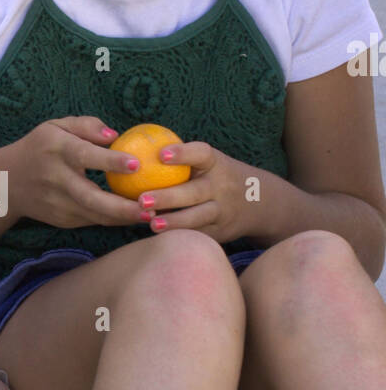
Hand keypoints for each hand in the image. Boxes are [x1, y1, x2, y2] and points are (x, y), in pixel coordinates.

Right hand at [6, 117, 147, 228]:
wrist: (6, 182)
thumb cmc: (39, 148)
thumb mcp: (56, 126)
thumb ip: (86, 125)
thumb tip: (115, 135)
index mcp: (56, 149)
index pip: (84, 155)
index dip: (110, 161)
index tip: (136, 164)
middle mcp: (56, 179)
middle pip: (91, 197)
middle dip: (121, 206)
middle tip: (150, 205)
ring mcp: (58, 203)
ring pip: (94, 215)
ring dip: (123, 218)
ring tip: (151, 216)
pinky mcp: (61, 219)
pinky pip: (92, 221)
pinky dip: (114, 221)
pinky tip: (135, 217)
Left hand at [134, 141, 256, 242]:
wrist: (259, 202)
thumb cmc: (215, 176)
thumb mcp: (207, 163)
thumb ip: (180, 159)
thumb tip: (130, 151)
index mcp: (215, 163)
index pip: (201, 153)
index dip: (183, 153)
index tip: (161, 154)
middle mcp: (221, 186)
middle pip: (195, 192)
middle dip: (168, 196)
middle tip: (142, 199)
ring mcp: (222, 210)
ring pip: (197, 217)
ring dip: (173, 222)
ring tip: (151, 223)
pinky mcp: (221, 232)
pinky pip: (199, 234)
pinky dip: (180, 236)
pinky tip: (160, 238)